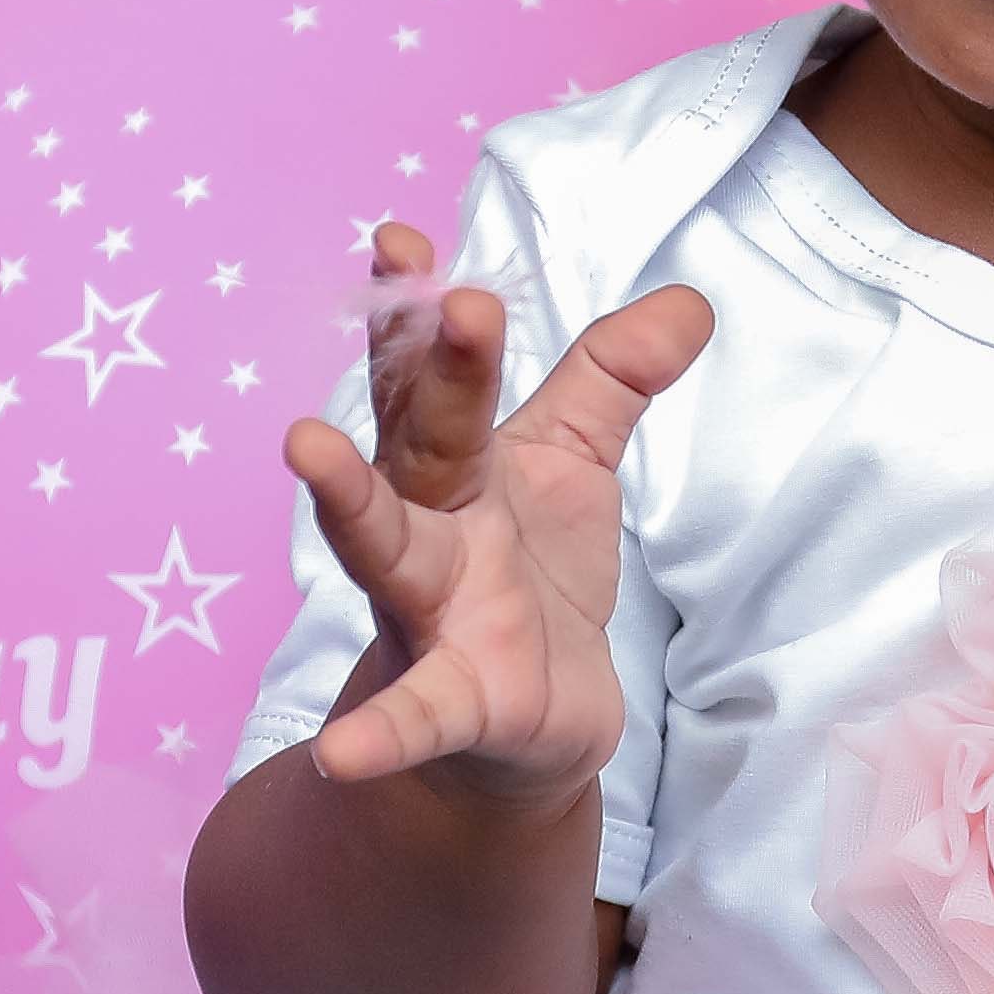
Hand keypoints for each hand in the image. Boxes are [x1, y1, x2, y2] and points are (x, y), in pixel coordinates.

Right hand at [287, 221, 713, 823]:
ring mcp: (434, 611)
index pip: (432, 372)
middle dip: (418, 365)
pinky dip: (382, 733)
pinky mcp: (460, 701)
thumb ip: (615, 380)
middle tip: (413, 292)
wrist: (530, 722)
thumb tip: (689, 301)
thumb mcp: (572, 465)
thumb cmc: (531, 573)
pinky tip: (345, 753)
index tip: (400, 239)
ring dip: (348, 498)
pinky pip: (418, 715)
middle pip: (422, 435)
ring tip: (304, 445)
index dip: (417, 307)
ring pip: (386, 548)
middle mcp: (432, 524)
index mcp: (458, 462)